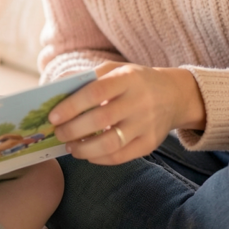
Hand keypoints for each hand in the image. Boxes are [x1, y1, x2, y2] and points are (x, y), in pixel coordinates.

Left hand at [46, 63, 205, 164]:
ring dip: (84, 149)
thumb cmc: (134, 82)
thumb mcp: (115, 70)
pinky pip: (121, 157)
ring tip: (70, 147)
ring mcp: (146, 125)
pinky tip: (88, 155)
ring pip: (110, 144)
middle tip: (58, 134)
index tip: (53, 117)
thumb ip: (86, 78)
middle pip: (101, 119)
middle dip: (73, 130)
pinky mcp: (150, 144)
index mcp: (128, 79)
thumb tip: (54, 90)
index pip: (96, 92)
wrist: (174, 95)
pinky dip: (99, 159)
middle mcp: (139, 102)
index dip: (72, 106)